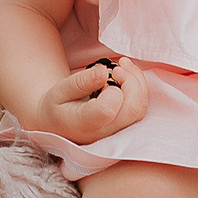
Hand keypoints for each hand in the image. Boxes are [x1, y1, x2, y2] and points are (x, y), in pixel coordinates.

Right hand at [33, 57, 151, 144]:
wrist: (57, 123)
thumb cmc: (57, 106)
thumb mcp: (60, 91)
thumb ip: (81, 82)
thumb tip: (104, 72)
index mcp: (84, 124)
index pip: (107, 110)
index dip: (112, 89)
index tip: (102, 76)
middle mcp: (104, 132)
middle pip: (133, 109)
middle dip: (131, 80)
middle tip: (115, 68)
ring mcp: (116, 131)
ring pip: (140, 108)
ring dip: (138, 81)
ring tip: (122, 65)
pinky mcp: (125, 126)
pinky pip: (141, 108)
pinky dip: (139, 87)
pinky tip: (126, 74)